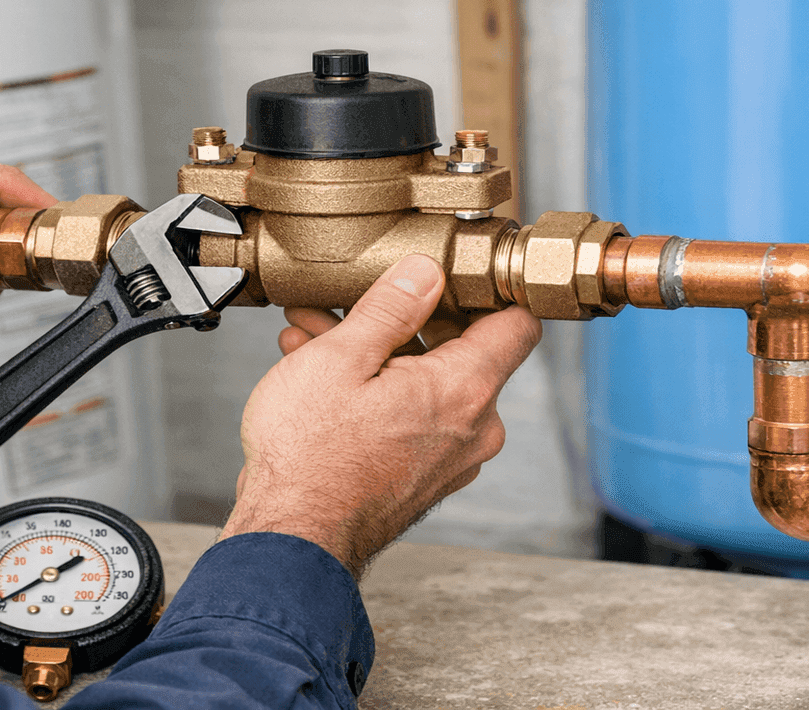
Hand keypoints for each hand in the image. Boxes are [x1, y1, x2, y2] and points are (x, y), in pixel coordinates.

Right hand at [217, 254, 540, 579]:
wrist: (291, 537)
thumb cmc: (310, 456)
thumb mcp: (340, 358)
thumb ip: (389, 308)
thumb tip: (424, 273)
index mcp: (465, 390)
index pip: (517, 323)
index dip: (491, 290)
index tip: (457, 271)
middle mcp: (473, 429)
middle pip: (461, 350)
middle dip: (403, 319)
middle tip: (351, 302)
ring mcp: (450, 459)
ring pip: (427, 384)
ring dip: (378, 355)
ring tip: (315, 337)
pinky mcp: (423, 478)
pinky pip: (413, 418)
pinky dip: (377, 393)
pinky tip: (320, 377)